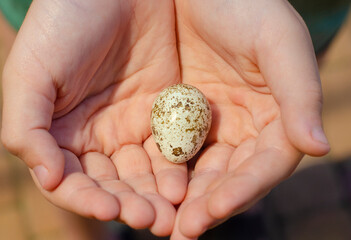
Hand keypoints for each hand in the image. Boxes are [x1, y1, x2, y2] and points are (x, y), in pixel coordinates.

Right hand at [1, 0, 186, 235]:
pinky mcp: (165, 112)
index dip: (88, 199)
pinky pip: (173, 146)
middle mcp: (98, 136)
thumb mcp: (31, 72)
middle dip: (131, 204)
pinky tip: (186, 184)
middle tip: (153, 221)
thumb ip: (27, 127)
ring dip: (157, 195)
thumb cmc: (64, 24)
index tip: (109, 211)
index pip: (73, 181)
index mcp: (62, 134)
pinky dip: (178, 167)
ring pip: (146, 172)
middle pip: (114, 183)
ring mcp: (134, 126)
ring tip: (173, 214)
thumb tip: (47, 179)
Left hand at [171, 0, 329, 238]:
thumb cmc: (245, 6)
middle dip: (208, 205)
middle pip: (230, 176)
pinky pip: (170, 150)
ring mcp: (211, 126)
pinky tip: (146, 189)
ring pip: (199, 171)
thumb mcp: (278, 41)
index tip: (214, 211)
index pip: (264, 165)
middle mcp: (245, 128)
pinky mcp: (179, 118)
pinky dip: (161, 172)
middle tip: (182, 231)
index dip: (243, 190)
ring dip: (183, 198)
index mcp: (276, 117)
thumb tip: (319, 147)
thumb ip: (300, 93)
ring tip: (162, 223)